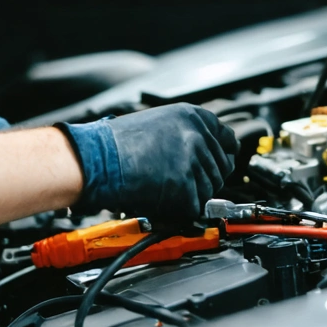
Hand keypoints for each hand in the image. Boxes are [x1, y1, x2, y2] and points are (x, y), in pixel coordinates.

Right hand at [58, 104, 238, 220]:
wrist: (97, 157)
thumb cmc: (116, 143)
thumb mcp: (159, 124)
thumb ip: (186, 135)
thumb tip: (204, 154)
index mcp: (193, 117)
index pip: (228, 140)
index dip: (223, 156)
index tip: (221, 164)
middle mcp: (198, 135)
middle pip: (222, 169)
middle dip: (205, 180)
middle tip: (183, 184)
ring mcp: (194, 160)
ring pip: (210, 191)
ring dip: (191, 195)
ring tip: (164, 188)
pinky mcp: (186, 185)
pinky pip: (195, 207)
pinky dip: (180, 210)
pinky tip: (161, 198)